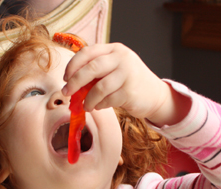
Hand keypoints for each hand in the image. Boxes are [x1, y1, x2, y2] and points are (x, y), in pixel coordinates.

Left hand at [62, 43, 189, 125]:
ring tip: (85, 106)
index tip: (65, 78)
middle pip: (91, 68)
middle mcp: (122, 58)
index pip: (88, 52)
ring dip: (87, 99)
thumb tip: (70, 83)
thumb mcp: (114, 68)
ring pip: (99, 88)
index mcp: (114, 49)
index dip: (72, 65)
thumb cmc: (128, 82)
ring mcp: (127, 74)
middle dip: (75, 82)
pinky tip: (99, 106)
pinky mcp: (130, 92)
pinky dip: (99, 105)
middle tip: (66, 93)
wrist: (155, 95)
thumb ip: (96, 70)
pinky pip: (107, 100)